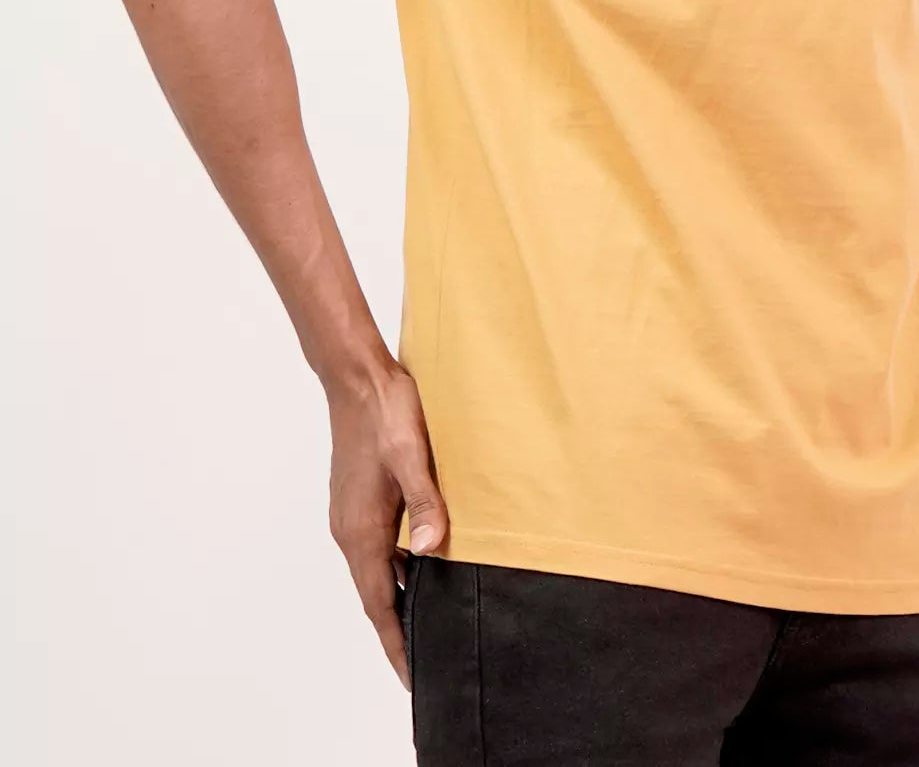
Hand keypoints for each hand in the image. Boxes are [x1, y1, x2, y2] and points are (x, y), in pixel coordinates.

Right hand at [325, 358, 448, 689]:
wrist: (356, 377)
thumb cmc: (386, 413)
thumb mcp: (412, 456)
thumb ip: (425, 504)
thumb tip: (431, 549)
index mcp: (362, 531)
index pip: (380, 604)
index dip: (396, 643)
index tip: (412, 678)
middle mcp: (350, 531)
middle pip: (376, 596)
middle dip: (398, 631)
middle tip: (424, 662)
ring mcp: (351, 516)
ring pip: (376, 572)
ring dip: (398, 598)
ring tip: (426, 623)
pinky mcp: (357, 501)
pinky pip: (375, 549)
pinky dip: (395, 568)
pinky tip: (420, 565)